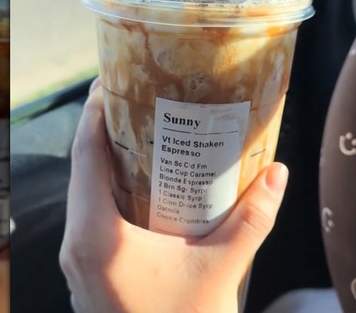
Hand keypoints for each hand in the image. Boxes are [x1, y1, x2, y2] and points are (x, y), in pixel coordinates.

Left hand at [60, 80, 288, 312]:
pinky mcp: (87, 274)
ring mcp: (77, 263)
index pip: (85, 157)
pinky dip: (106, 191)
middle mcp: (76, 246)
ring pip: (82, 195)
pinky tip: (137, 185)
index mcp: (96, 237)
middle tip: (132, 98)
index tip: (109, 80)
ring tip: (137, 132)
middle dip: (102, 130)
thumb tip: (278, 173)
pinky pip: (88, 218)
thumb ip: (251, 220)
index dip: (94, 113)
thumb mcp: (220, 270)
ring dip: (103, 161)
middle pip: (80, 170)